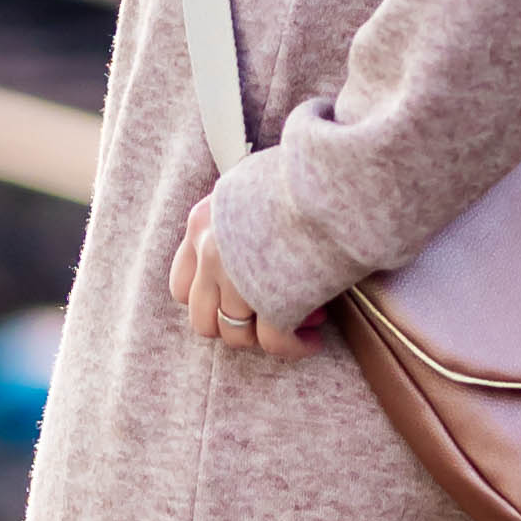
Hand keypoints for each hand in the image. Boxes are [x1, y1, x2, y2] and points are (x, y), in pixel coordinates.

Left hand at [170, 189, 320, 351]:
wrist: (338, 177)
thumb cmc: (306, 173)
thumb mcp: (252, 182)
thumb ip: (238, 213)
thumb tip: (252, 231)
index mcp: (203, 221)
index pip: (182, 284)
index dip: (210, 299)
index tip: (238, 299)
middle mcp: (211, 253)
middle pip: (203, 318)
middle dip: (235, 324)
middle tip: (268, 317)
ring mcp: (237, 280)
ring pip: (235, 335)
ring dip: (265, 336)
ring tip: (298, 326)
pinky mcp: (272, 302)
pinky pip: (274, 342)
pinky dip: (294, 347)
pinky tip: (311, 340)